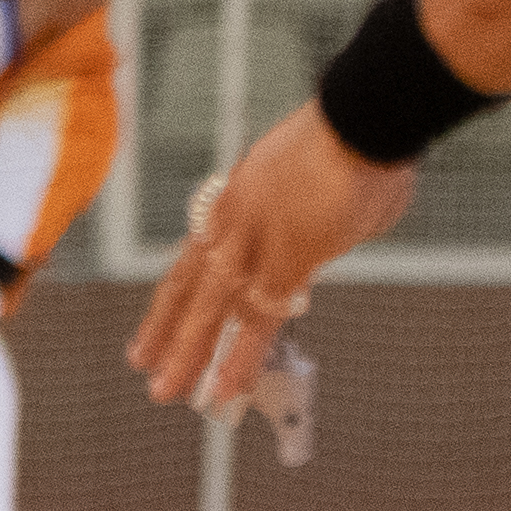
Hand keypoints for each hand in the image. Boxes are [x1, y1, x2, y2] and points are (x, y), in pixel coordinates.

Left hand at [127, 105, 414, 414]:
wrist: (367, 117)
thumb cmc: (361, 141)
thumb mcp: (318, 182)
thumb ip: (318, 220)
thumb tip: (342, 232)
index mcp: (238, 196)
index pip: (194, 256)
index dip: (175, 293)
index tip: (158, 320)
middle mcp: (235, 220)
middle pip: (189, 285)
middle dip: (166, 329)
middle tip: (143, 366)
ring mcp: (257, 239)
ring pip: (212, 308)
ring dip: (189, 353)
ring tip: (166, 393)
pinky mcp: (288, 257)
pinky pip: (259, 319)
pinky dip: (241, 356)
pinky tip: (225, 387)